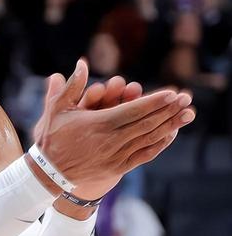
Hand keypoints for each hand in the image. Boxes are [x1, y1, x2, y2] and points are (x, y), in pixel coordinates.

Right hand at [32, 60, 194, 198]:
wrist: (49, 171)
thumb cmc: (51, 136)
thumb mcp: (56, 108)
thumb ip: (71, 86)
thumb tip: (82, 63)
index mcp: (98, 124)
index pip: (133, 111)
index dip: (154, 102)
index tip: (172, 93)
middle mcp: (111, 140)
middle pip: (146, 123)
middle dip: (168, 110)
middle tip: (186, 99)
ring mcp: (116, 155)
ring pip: (148, 138)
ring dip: (169, 125)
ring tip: (186, 114)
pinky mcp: (117, 167)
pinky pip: (144, 155)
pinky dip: (159, 144)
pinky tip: (170, 134)